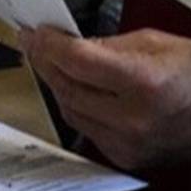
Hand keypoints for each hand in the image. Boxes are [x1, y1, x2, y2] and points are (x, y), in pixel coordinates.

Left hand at [20, 26, 190, 170]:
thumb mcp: (154, 43)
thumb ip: (106, 44)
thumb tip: (67, 43)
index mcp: (145, 83)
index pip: (77, 61)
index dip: (49, 45)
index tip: (36, 34)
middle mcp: (135, 118)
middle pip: (67, 87)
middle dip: (46, 62)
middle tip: (36, 45)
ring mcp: (129, 142)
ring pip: (69, 110)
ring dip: (56, 85)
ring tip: (51, 64)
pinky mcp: (126, 157)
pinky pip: (84, 128)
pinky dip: (75, 107)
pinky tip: (74, 90)